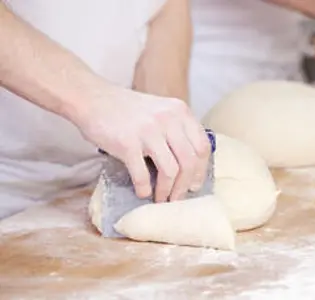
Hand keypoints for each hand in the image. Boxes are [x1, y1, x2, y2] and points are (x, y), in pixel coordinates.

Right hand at [75, 88, 210, 201]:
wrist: (92, 97)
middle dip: (186, 185)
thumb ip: (177, 130)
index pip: (202, 146)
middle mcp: (168, 119)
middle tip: (179, 197)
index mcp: (180, 112)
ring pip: (171, 171)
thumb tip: (190, 166)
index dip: (201, 169)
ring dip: (168, 191)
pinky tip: (142, 192)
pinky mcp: (127, 143)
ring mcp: (148, 131)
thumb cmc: (127, 109)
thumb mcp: (161, 110)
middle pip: (190, 161)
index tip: (195, 183)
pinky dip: (144, 188)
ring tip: (162, 198)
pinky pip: (142, 174)